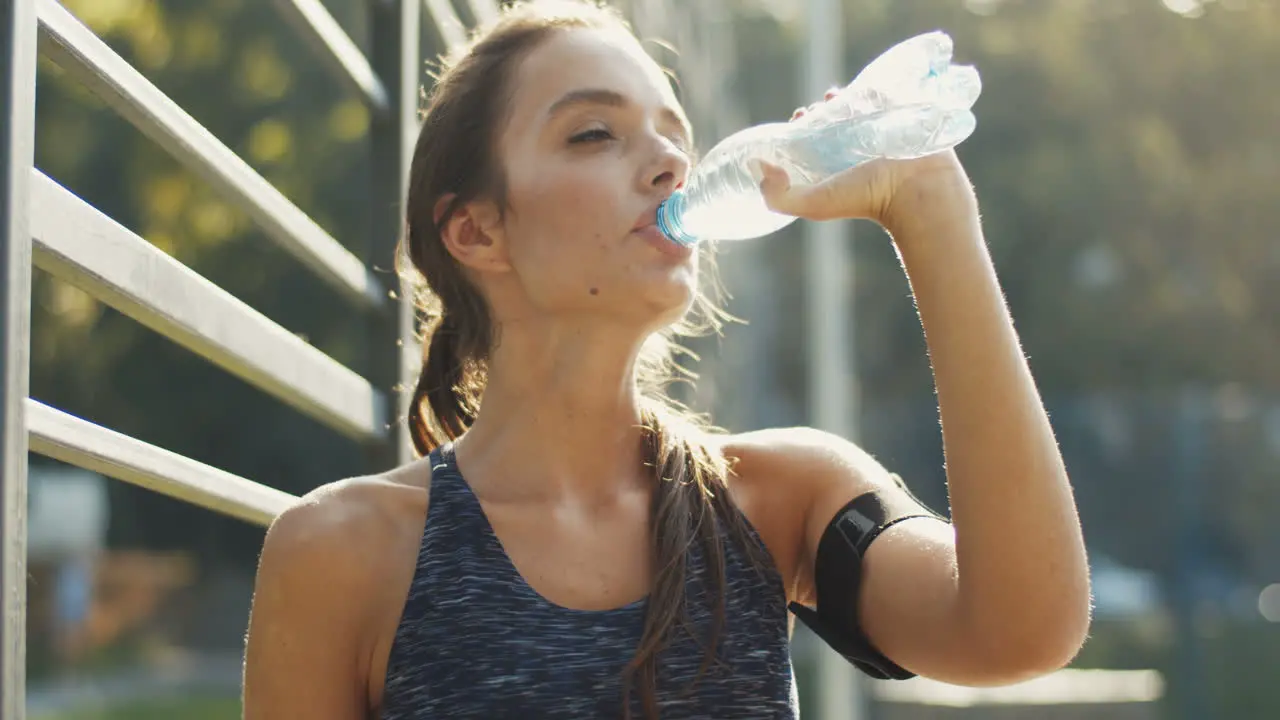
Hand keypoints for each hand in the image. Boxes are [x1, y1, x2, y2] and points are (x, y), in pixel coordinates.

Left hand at [758, 92, 978, 237]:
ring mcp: (877, 133)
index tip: (798, 118)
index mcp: (832, 168)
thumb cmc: (863, 199)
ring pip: (853, 108)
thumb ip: (777, 196)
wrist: (912, 191)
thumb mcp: (812, 204)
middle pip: (830, 122)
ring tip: (833, 97)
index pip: (811, 142)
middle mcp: (852, 151)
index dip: (799, 127)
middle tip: (814, 109)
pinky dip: (869, 89)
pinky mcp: (897, 118)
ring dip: (840, 98)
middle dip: (818, 111)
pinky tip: (858, 88)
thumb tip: (755, 164)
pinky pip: (881, 96)